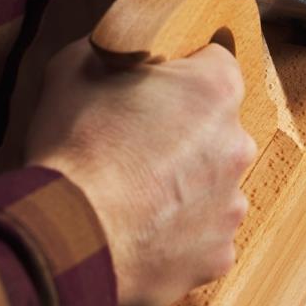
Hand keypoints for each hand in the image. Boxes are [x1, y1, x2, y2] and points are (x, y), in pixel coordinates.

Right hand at [26, 42, 256, 305]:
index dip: (180, 74)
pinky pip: (200, 237)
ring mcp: (231, 204)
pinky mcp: (218, 254)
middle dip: (184, 135)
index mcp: (213, 89)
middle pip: (217, 129)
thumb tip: (120, 52)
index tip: (151, 90)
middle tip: (132, 148)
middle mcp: (237, 144)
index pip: (214, 63)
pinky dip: (176, 236)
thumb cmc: (72, 148)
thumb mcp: (75, 67)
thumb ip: (115, 51)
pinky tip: (138, 233)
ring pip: (211, 186)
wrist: (69, 236)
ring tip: (131, 197)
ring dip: (182, 188)